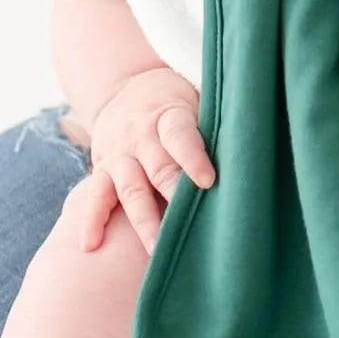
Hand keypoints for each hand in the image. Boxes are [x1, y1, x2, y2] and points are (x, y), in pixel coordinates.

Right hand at [63, 66, 214, 253]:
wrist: (123, 88)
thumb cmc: (174, 100)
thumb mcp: (194, 98)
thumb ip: (211, 122)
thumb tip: (248, 146)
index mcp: (167, 115)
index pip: (180, 136)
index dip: (193, 158)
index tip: (208, 182)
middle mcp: (140, 136)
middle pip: (157, 169)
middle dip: (172, 197)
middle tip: (188, 227)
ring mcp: (119, 156)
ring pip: (130, 189)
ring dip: (143, 220)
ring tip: (156, 249)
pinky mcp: (101, 171)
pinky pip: (94, 196)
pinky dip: (90, 220)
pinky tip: (90, 245)